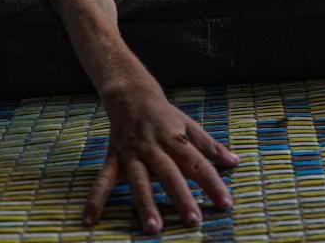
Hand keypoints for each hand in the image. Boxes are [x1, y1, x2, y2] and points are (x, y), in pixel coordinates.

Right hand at [84, 87, 238, 231]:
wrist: (130, 94)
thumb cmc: (164, 115)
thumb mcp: (190, 125)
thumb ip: (211, 146)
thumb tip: (235, 162)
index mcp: (175, 138)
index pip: (198, 164)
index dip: (213, 184)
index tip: (226, 204)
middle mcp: (153, 147)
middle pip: (169, 174)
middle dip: (182, 198)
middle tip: (193, 221)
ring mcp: (131, 154)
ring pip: (138, 182)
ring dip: (145, 205)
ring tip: (153, 229)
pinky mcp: (112, 158)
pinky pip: (103, 181)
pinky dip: (95, 199)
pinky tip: (90, 220)